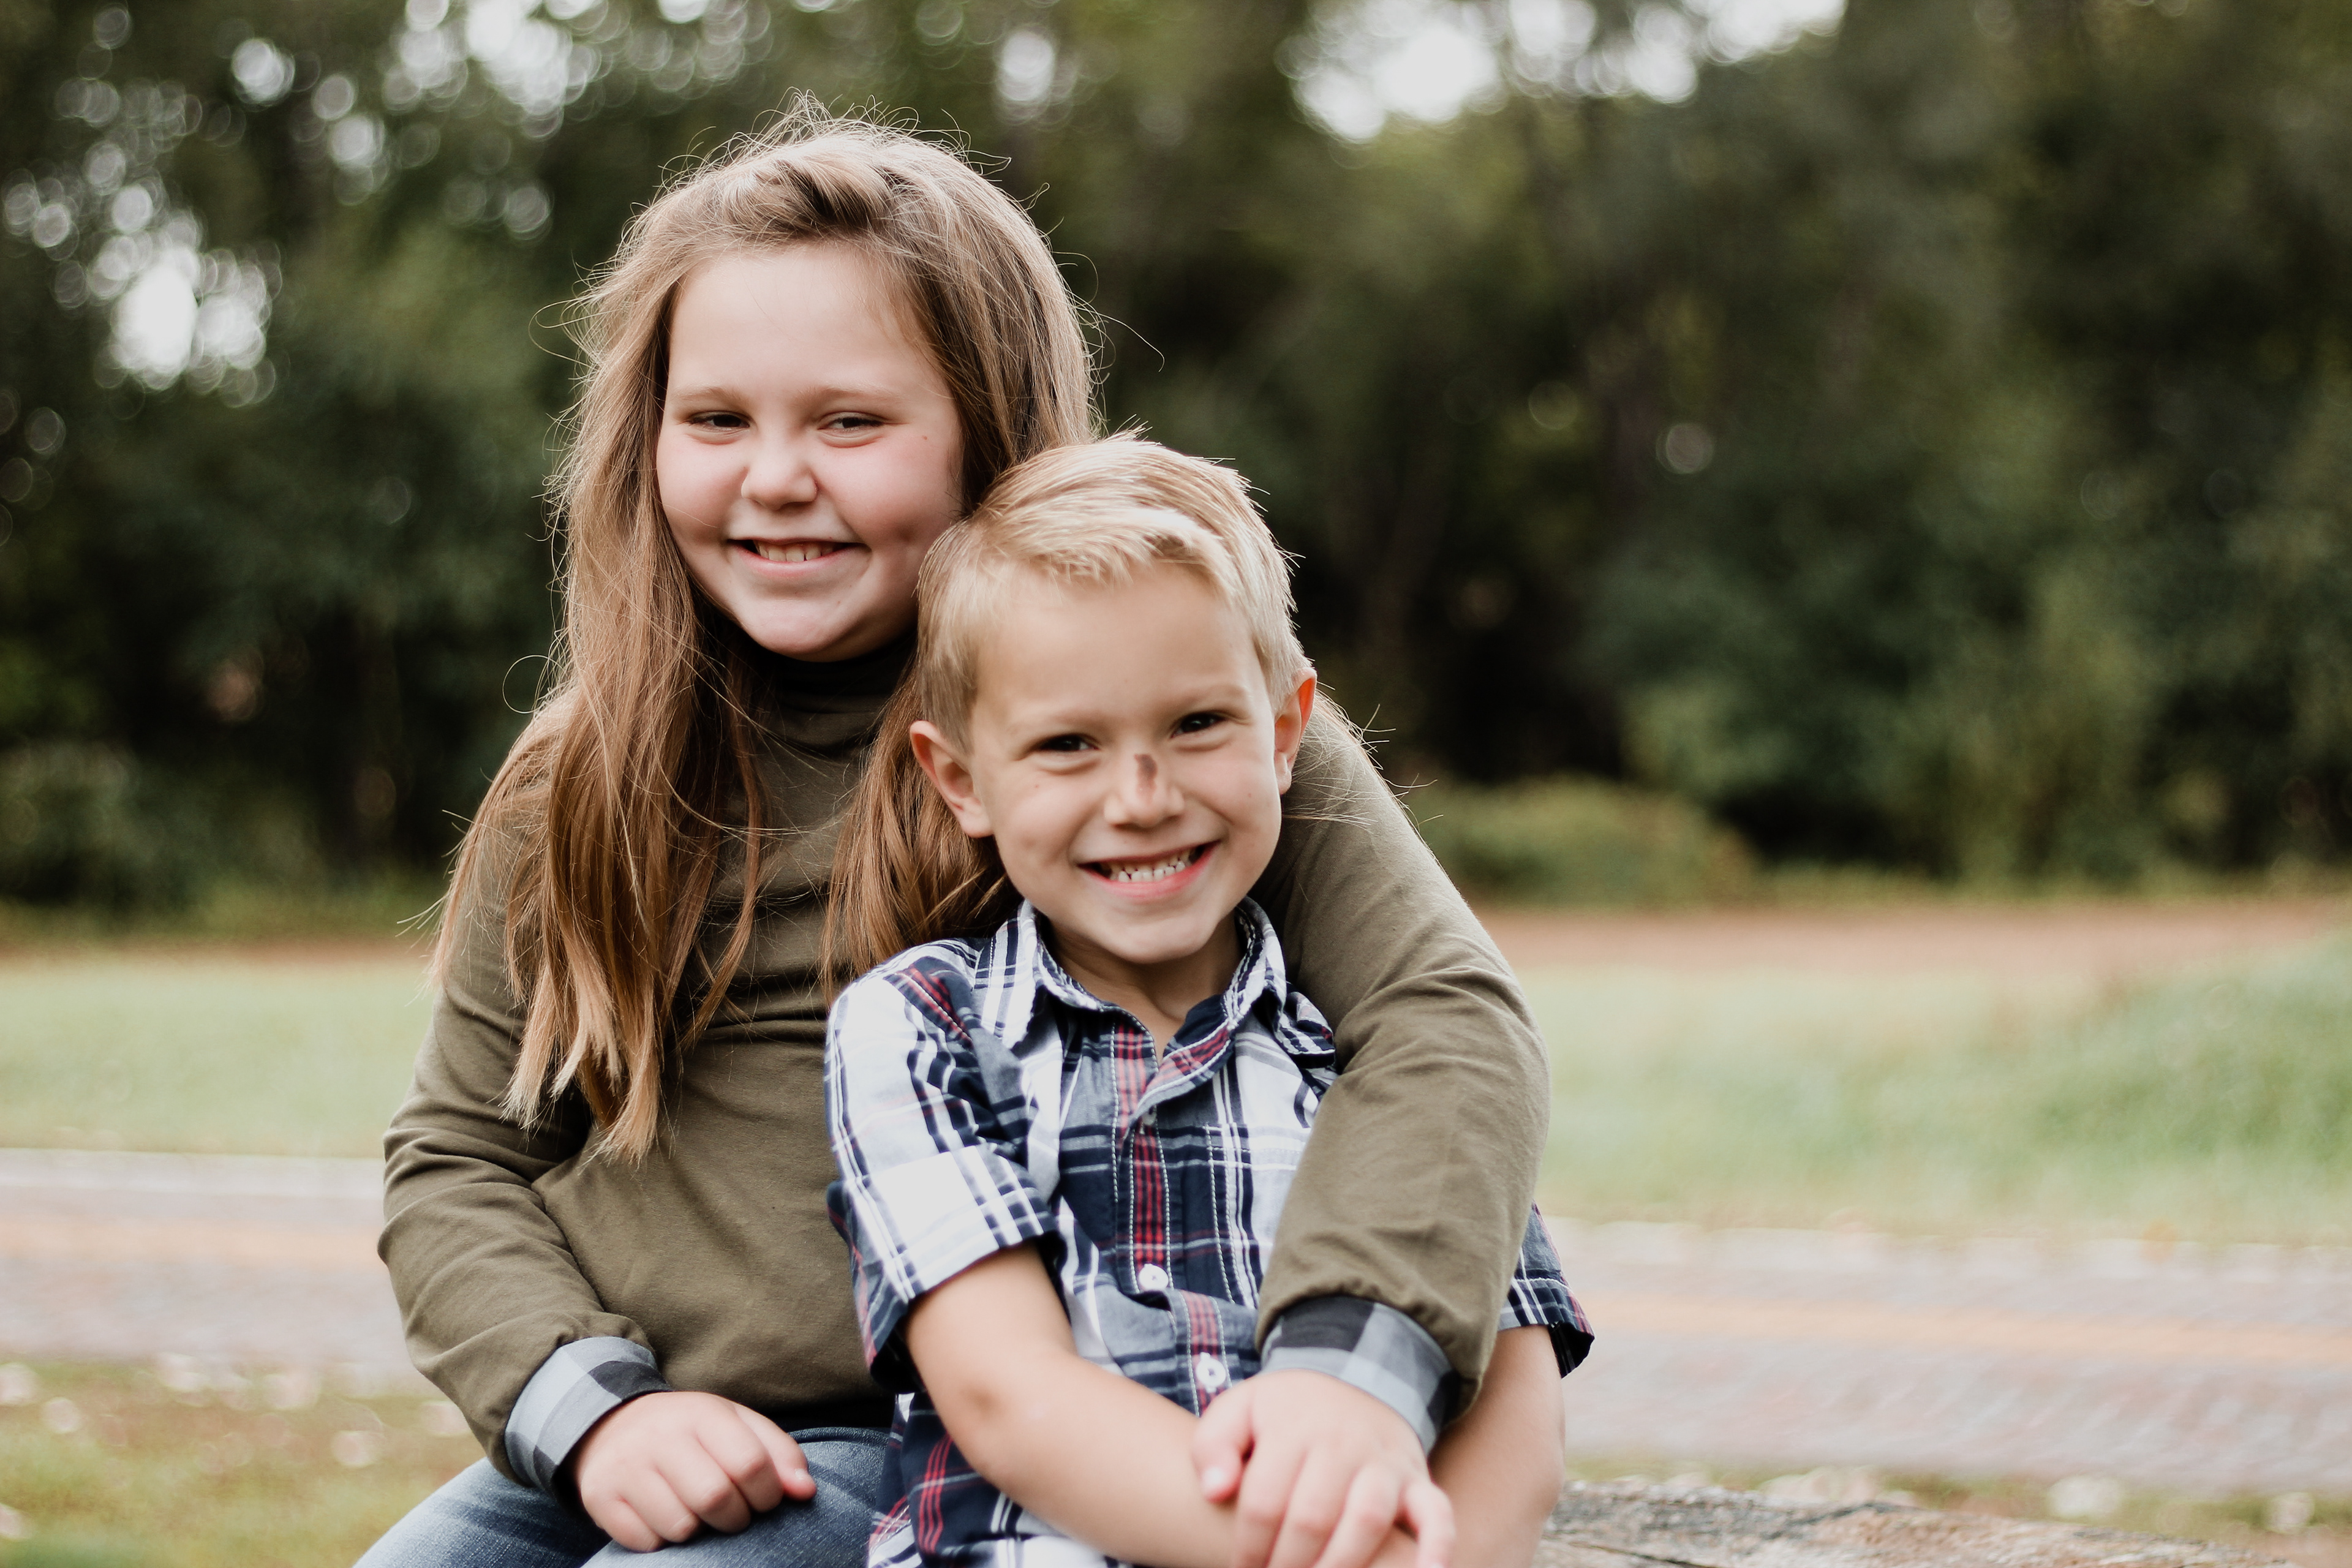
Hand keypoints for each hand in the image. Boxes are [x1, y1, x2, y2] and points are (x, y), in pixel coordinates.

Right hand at [572, 1390, 815, 1550]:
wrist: (612, 1426)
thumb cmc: (690, 1433)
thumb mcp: (736, 1426)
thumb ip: (777, 1454)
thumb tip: (805, 1492)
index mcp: (702, 1413)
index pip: (750, 1463)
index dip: (768, 1493)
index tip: (766, 1499)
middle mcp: (660, 1436)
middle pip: (715, 1498)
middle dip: (735, 1518)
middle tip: (733, 1513)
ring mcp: (626, 1466)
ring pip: (680, 1526)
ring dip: (698, 1531)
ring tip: (695, 1512)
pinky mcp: (600, 1497)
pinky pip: (645, 1542)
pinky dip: (661, 1540)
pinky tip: (662, 1516)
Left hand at [1194, 1370, 1452, 1567]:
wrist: (1353, 1376)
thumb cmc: (1286, 1412)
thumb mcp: (1240, 1409)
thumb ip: (1214, 1445)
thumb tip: (1213, 1491)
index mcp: (1294, 1428)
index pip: (1265, 1500)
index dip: (1248, 1545)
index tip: (1241, 1566)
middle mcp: (1342, 1444)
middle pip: (1312, 1517)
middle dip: (1287, 1563)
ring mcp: (1384, 1463)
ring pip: (1367, 1520)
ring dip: (1340, 1565)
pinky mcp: (1417, 1481)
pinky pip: (1437, 1515)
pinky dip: (1436, 1549)